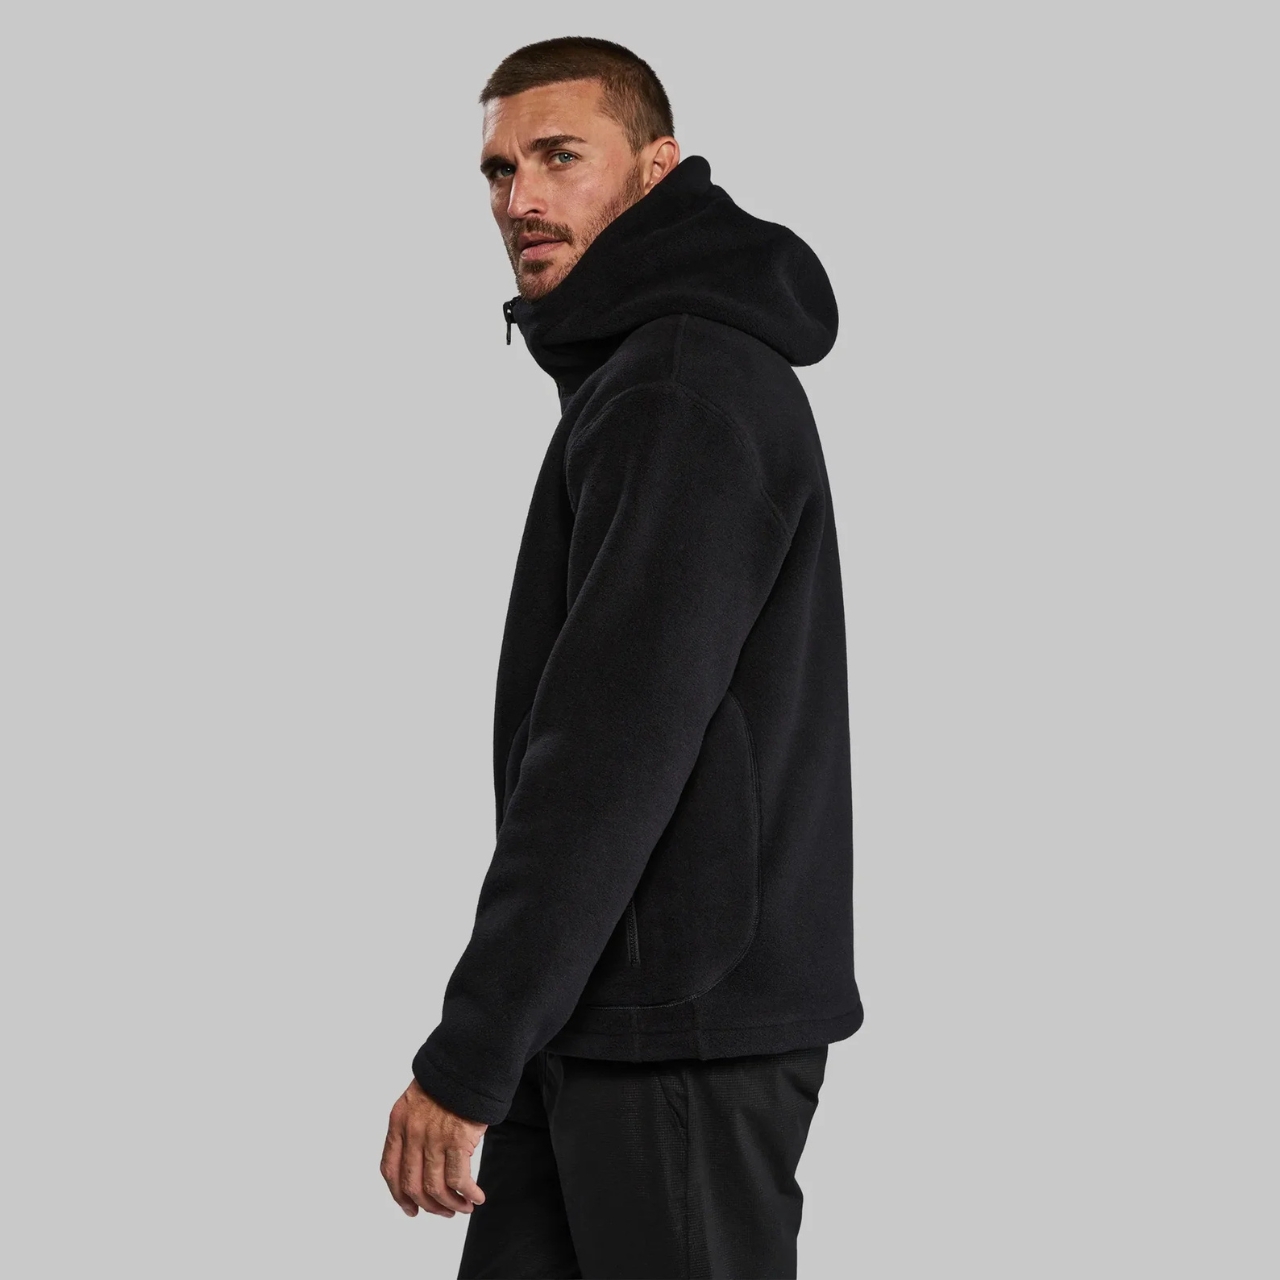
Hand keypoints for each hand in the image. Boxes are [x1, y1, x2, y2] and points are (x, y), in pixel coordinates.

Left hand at [381, 1078, 487, 1217]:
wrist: (468, 1060)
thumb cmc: (448, 1079)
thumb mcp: (417, 1099)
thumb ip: (412, 1126)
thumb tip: (419, 1158)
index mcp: (398, 1122)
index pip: (390, 1169)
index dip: (399, 1195)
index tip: (410, 1208)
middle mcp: (412, 1133)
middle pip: (413, 1185)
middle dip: (429, 1206)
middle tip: (444, 1212)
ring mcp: (434, 1138)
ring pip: (436, 1188)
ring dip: (451, 1205)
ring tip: (464, 1207)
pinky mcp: (458, 1140)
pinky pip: (459, 1180)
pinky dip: (468, 1194)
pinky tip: (476, 1197)